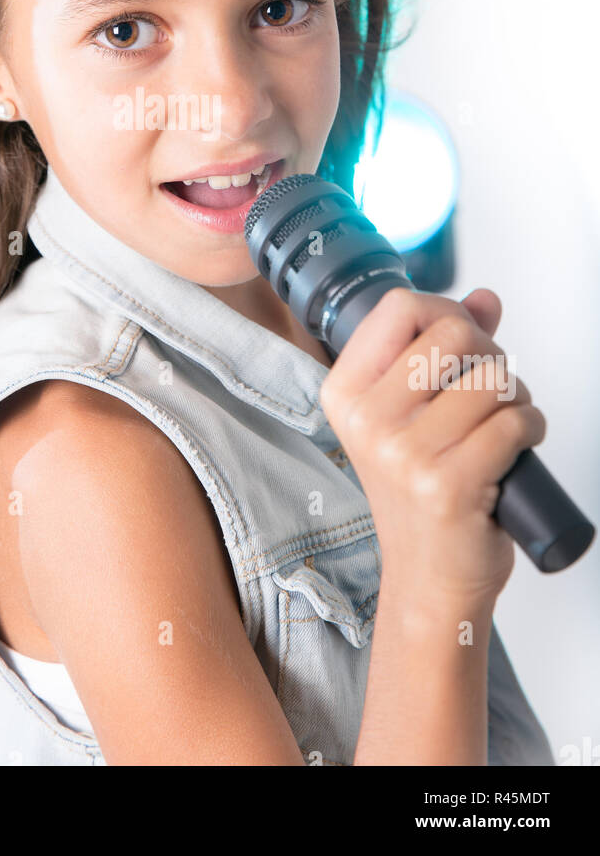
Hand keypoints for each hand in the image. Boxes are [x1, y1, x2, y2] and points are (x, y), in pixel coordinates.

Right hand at [319, 287, 546, 607]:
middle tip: (491, 388)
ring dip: (516, 397)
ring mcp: (404, 455)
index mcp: (346, 393)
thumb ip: (444, 350)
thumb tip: (485, 300)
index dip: (446, 312)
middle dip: (490, 354)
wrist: (428, 577)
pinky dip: (531, 427)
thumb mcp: (413, 415)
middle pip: (453, 334)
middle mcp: (368, 421)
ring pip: (492, 380)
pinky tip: (516, 448)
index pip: (400, 308)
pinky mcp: (448, 485)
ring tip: (503, 424)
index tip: (462, 341)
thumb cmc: (421, 492)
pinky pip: (513, 422)